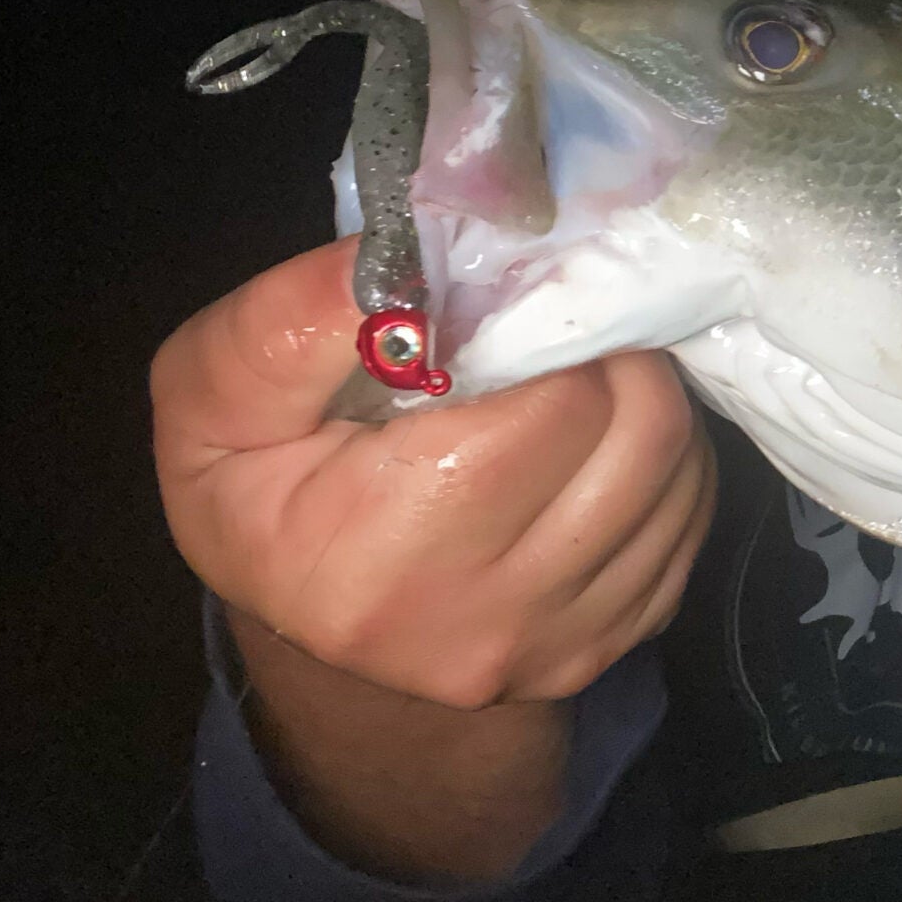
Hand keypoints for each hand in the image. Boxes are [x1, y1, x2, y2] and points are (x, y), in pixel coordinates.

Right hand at [151, 237, 715, 710]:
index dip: (547, 328)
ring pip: (679, 471)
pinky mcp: (611, 645)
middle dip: (611, 352)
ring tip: (579, 369)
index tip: (510, 297)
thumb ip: (288, 326)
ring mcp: (558, 647)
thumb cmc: (258, 491)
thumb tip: (404, 254)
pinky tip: (596, 436)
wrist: (306, 615)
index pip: (548, 411)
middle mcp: (482, 626)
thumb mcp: (213, 398)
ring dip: (645, 396)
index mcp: (379, 566)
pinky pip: (689, 518)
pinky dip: (662, 457)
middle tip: (561, 318)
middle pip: (637, 436)